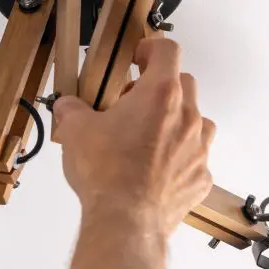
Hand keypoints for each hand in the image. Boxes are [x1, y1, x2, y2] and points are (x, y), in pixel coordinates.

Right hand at [52, 37, 214, 236]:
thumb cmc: (107, 173)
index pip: (167, 51)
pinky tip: (155, 170)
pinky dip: (179, 158)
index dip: (151, 47)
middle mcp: (187, 117)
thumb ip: (72, 110)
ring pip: (196, 120)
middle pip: (184, 83)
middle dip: (160, 87)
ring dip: (176, 121)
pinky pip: (195, 158)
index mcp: (159, 95)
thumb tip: (68, 106)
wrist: (126, 220)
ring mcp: (198, 148)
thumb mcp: (75, 131)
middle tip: (133, 102)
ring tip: (148, 137)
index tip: (139, 55)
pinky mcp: (200, 177)